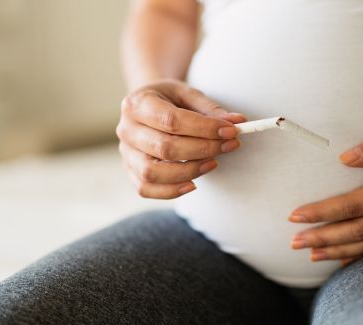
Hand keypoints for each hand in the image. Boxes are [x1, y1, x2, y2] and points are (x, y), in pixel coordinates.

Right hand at [117, 79, 245, 198]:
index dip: (204, 128)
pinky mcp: (130, 171)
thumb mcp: (188, 95)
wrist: (147, 107)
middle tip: (229, 145)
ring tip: (213, 163)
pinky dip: (171, 191)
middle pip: (165, 148)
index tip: (231, 131)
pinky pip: (146, 189)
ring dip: (189, 171)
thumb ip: (210, 109)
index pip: (172, 120)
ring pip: (153, 173)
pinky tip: (193, 184)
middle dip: (203, 149)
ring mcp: (125, 153)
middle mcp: (126, 129)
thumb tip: (237, 122)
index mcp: (137, 103)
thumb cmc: (169, 100)